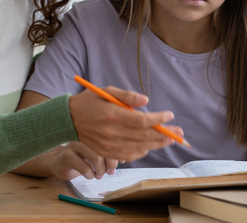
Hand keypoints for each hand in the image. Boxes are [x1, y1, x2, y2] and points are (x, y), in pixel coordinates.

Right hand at [46, 142, 118, 180]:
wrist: (58, 162)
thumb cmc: (80, 158)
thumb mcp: (95, 153)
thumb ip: (108, 153)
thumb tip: (124, 158)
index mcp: (93, 133)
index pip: (112, 141)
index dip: (118, 153)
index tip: (120, 163)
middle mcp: (84, 136)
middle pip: (105, 149)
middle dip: (110, 164)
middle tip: (110, 172)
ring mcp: (74, 145)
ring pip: (96, 158)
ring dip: (101, 171)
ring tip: (99, 175)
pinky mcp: (66, 156)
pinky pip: (85, 167)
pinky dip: (90, 175)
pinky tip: (89, 175)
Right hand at [68, 86, 183, 160]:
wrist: (68, 118)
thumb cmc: (89, 101)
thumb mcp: (107, 91)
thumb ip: (127, 96)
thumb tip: (146, 101)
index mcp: (112, 114)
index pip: (141, 120)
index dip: (157, 120)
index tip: (169, 115)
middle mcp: (110, 132)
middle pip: (143, 136)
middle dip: (163, 134)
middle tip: (179, 132)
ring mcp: (107, 144)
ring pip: (138, 148)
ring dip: (156, 144)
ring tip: (169, 140)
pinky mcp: (105, 152)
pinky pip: (127, 155)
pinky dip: (141, 152)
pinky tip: (149, 147)